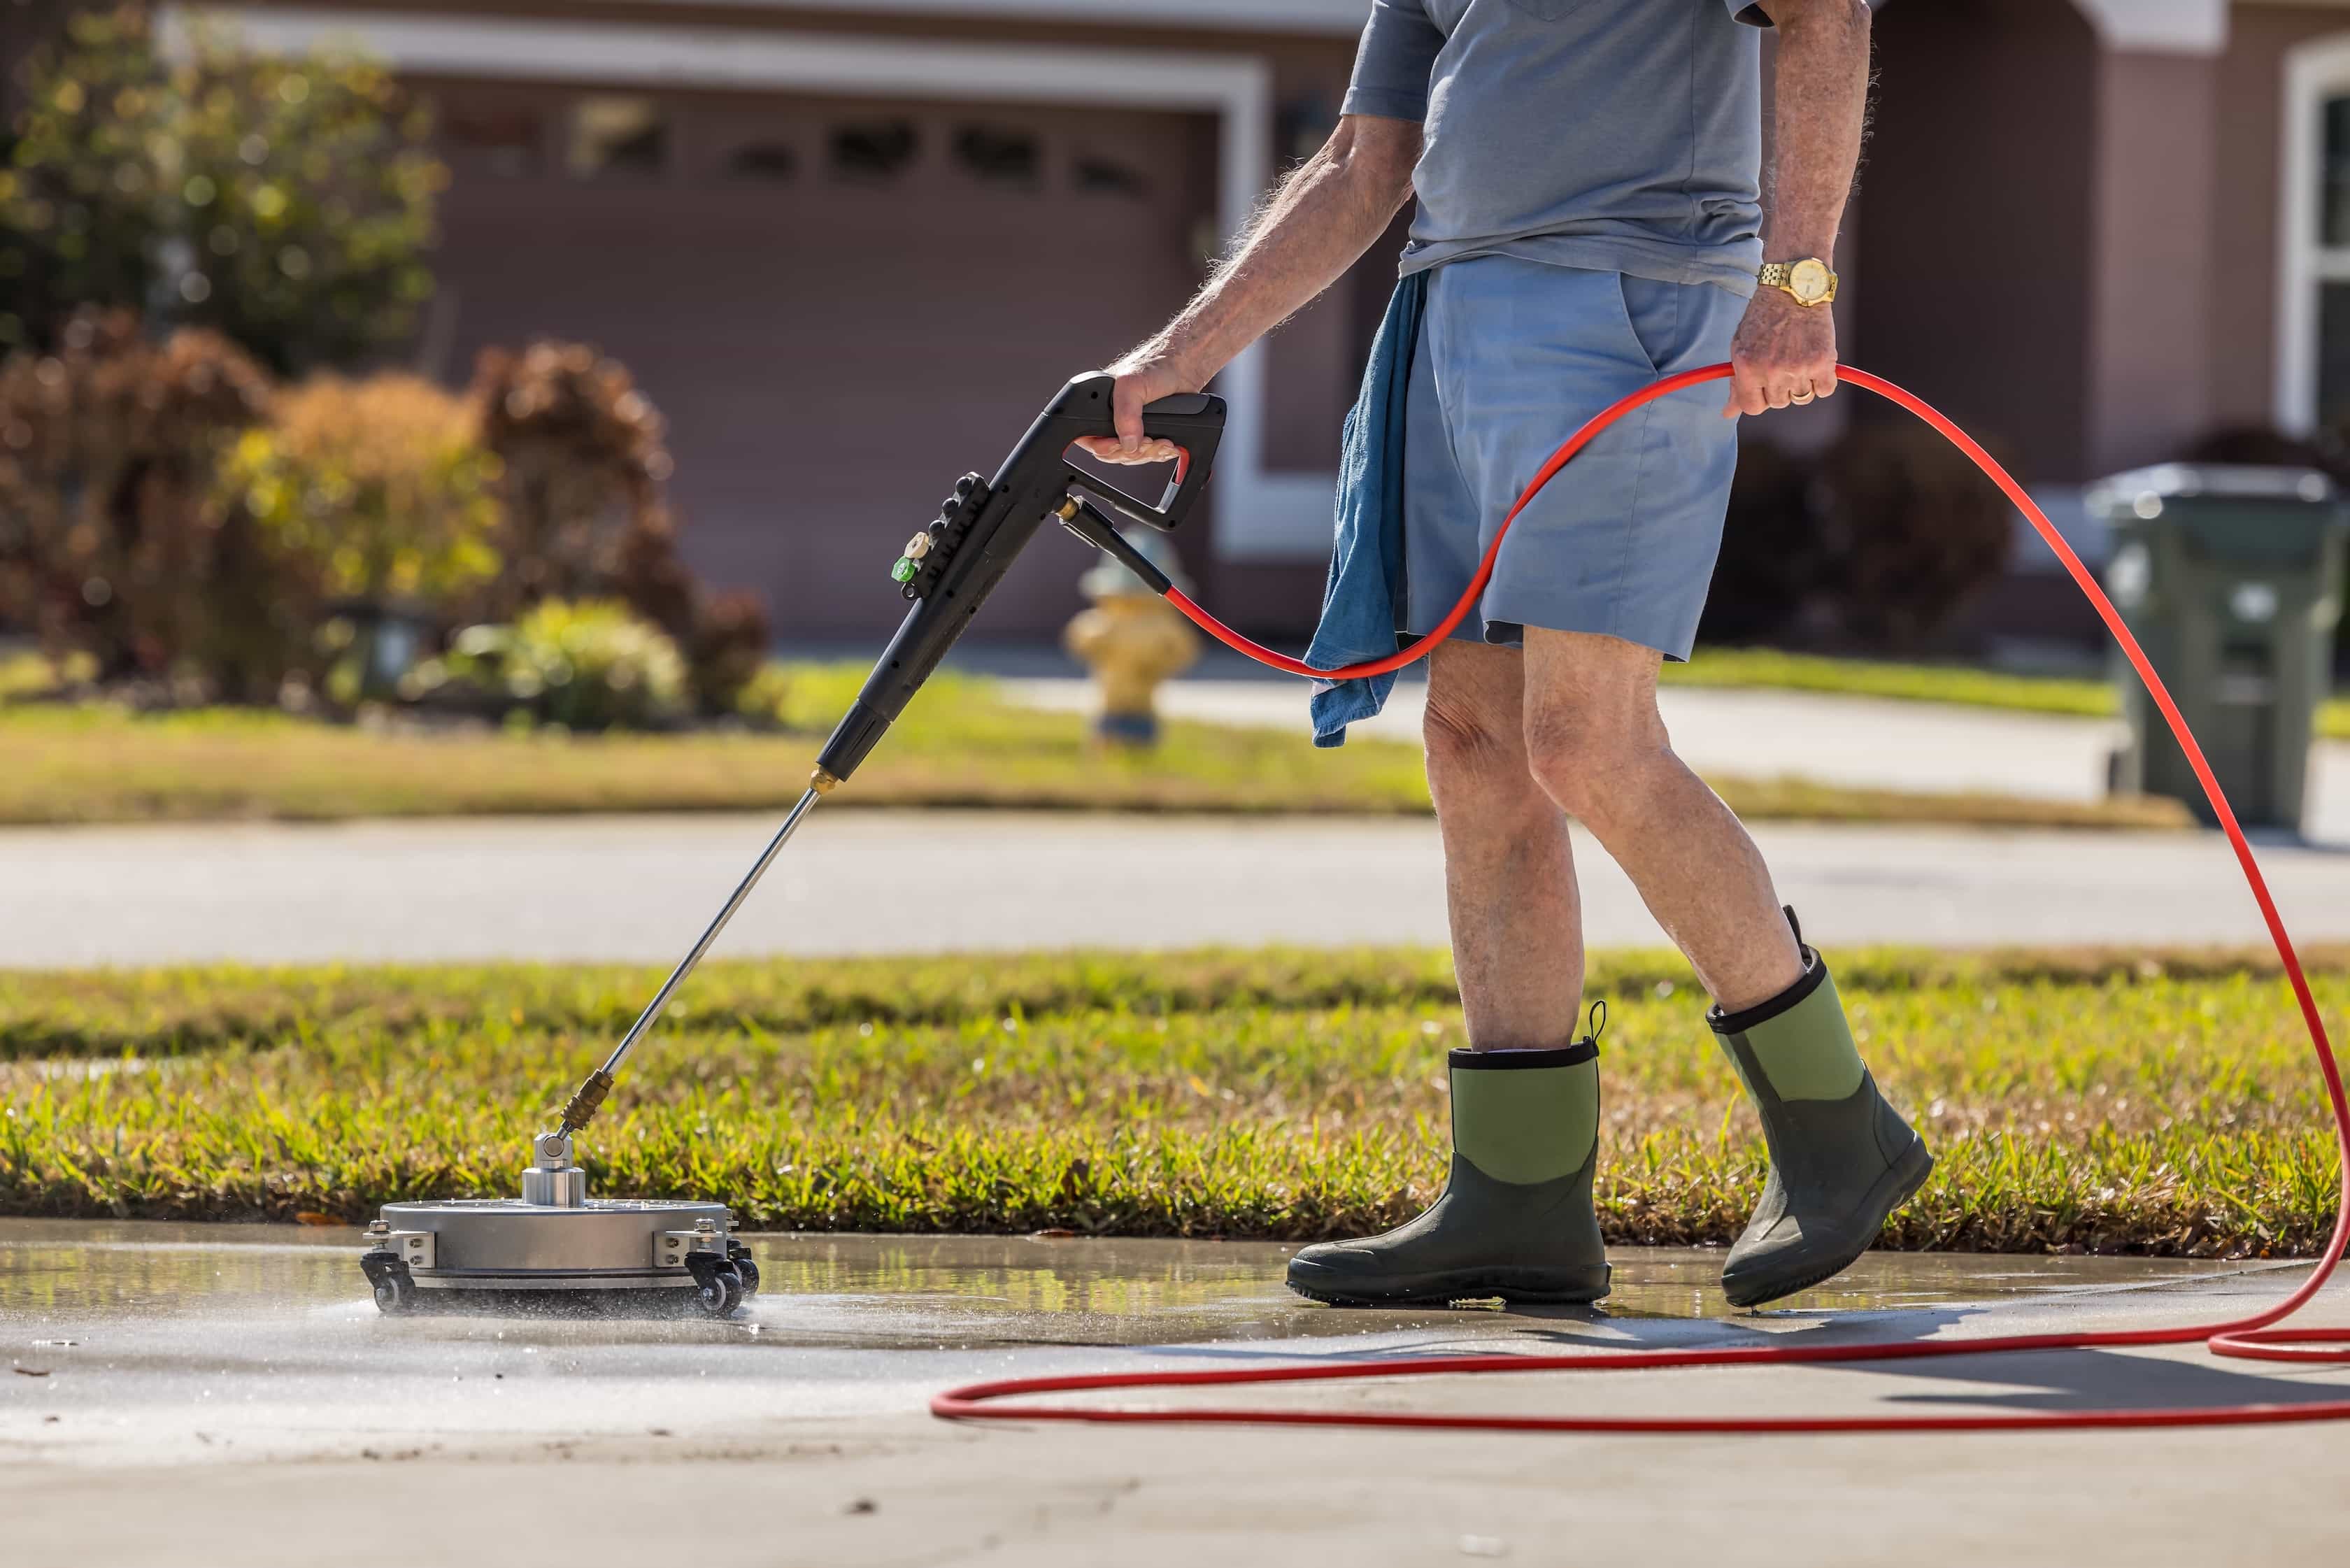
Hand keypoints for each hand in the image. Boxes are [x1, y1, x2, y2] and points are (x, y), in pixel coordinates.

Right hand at [1072, 353, 1203, 465]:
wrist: (1185, 367)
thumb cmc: (1157, 365)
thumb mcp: (1133, 385)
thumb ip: (1126, 415)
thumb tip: (1128, 443)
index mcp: (1099, 404)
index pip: (1089, 438)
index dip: (1104, 448)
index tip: (1122, 445)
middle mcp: (1114, 417)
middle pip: (1112, 453)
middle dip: (1133, 452)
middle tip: (1148, 441)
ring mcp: (1131, 427)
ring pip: (1131, 456)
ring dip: (1149, 454)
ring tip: (1163, 440)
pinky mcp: (1149, 432)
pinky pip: (1148, 455)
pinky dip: (1160, 453)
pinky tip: (1168, 443)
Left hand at [1721, 290, 1838, 417]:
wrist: (1795, 287)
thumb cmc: (1764, 317)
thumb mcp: (1741, 347)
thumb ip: (1736, 381)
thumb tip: (1727, 413)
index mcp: (1747, 367)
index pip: (1752, 407)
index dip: (1759, 399)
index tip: (1764, 387)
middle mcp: (1771, 371)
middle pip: (1778, 402)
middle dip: (1780, 387)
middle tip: (1783, 361)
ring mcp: (1798, 367)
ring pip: (1802, 397)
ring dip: (1802, 383)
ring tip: (1798, 356)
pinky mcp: (1823, 361)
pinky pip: (1825, 389)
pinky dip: (1823, 380)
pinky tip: (1816, 361)